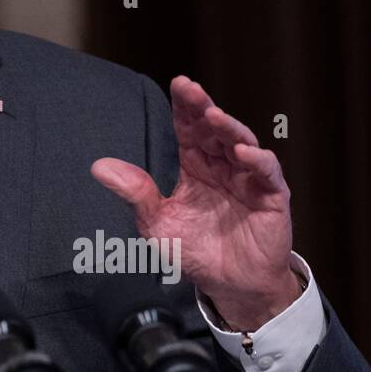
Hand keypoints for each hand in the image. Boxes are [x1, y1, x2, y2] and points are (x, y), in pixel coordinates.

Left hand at [90, 75, 298, 330]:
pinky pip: (266, 172)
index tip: (178, 85)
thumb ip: (135, 193)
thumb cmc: (195, 251)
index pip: (189, 129)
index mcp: (196, 167)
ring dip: (228, 128)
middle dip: (202, 107)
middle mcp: (222, 167)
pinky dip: (257, 160)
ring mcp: (248, 179)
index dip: (184, 107)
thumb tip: (98, 167)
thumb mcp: (157, 224)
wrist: (230, 286)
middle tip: (190, 89)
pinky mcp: (271, 197)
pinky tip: (241, 153)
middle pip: (214, 129)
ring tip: (212, 115)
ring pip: (241, 142)